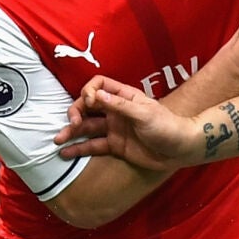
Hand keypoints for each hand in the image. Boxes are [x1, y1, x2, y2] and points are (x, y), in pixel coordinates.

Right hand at [54, 76, 202, 169]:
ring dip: (72, 132)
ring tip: (57, 140)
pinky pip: (93, 146)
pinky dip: (79, 148)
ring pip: (87, 127)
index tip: (89, 103)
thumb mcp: (144, 114)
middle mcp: (116, 111)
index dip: (90, 91)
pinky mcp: (115, 146)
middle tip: (72, 124)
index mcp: (124, 97)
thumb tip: (96, 96)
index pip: (99, 85)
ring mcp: (114, 128)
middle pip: (87, 106)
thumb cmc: (167, 126)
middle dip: (76, 112)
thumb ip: (120, 106)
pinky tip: (65, 153)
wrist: (180, 150)